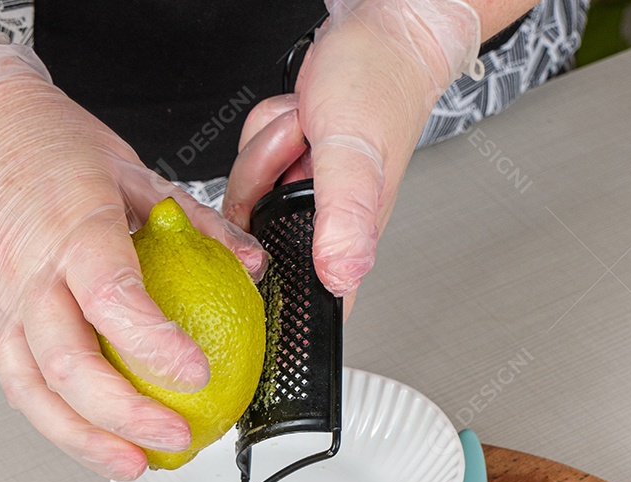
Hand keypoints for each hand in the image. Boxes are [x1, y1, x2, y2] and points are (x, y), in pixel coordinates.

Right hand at [0, 34, 265, 479]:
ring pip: (35, 387)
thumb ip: (199, 224)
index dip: (152, 344)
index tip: (198, 374)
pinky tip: (98, 445)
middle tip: (176, 436)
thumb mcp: (137, 171)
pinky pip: (21, 386)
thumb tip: (252, 265)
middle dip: (123, 413)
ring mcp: (7, 301)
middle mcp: (33, 270)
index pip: (111, 296)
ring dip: (85, 438)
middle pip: (67, 361)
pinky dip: (59, 424)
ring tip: (136, 463)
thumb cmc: (59, 150)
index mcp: (75, 227)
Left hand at [223, 0, 482, 302]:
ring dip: (266, 152)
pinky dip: (266, 136)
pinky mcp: (291, 172)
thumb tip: (341, 278)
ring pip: (249, 198)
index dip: (280, 301)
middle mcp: (326, 226)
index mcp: (349, 239)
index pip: (312, 304)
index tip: (265, 264)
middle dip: (262, 185)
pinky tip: (296, 121)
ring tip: (304, 129)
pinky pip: (253, 167)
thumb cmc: (380, 82)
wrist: (381, 29)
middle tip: (299, 153)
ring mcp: (305, 197)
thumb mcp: (352, 152)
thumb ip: (344, 217)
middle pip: (255, 241)